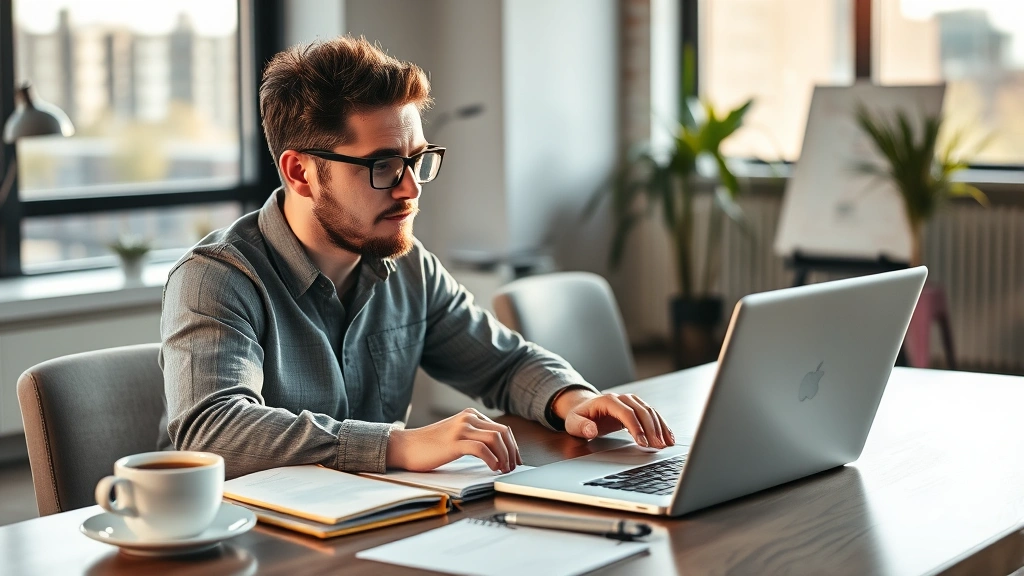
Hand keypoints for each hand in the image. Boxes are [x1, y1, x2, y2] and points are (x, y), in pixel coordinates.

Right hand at [386, 408, 521, 472]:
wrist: (405, 446)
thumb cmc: (429, 445)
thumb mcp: (455, 435)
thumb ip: (473, 436)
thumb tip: (497, 452)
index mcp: (470, 415)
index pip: (501, 428)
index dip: (512, 445)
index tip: (515, 459)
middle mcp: (468, 418)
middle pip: (502, 432)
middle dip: (512, 451)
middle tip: (513, 466)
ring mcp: (461, 428)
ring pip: (495, 439)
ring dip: (504, 456)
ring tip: (504, 469)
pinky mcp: (454, 442)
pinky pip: (481, 449)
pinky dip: (492, 459)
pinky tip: (493, 468)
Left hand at [552, 389, 674, 447]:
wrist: (585, 408)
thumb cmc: (579, 417)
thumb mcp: (573, 423)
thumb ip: (581, 427)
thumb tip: (591, 430)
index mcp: (608, 400)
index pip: (626, 413)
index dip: (636, 427)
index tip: (642, 443)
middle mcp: (622, 398)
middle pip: (642, 411)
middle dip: (652, 429)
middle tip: (658, 446)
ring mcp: (631, 401)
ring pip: (650, 412)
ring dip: (660, 427)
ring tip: (666, 444)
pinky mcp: (637, 407)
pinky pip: (652, 414)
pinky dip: (661, 425)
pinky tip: (668, 437)